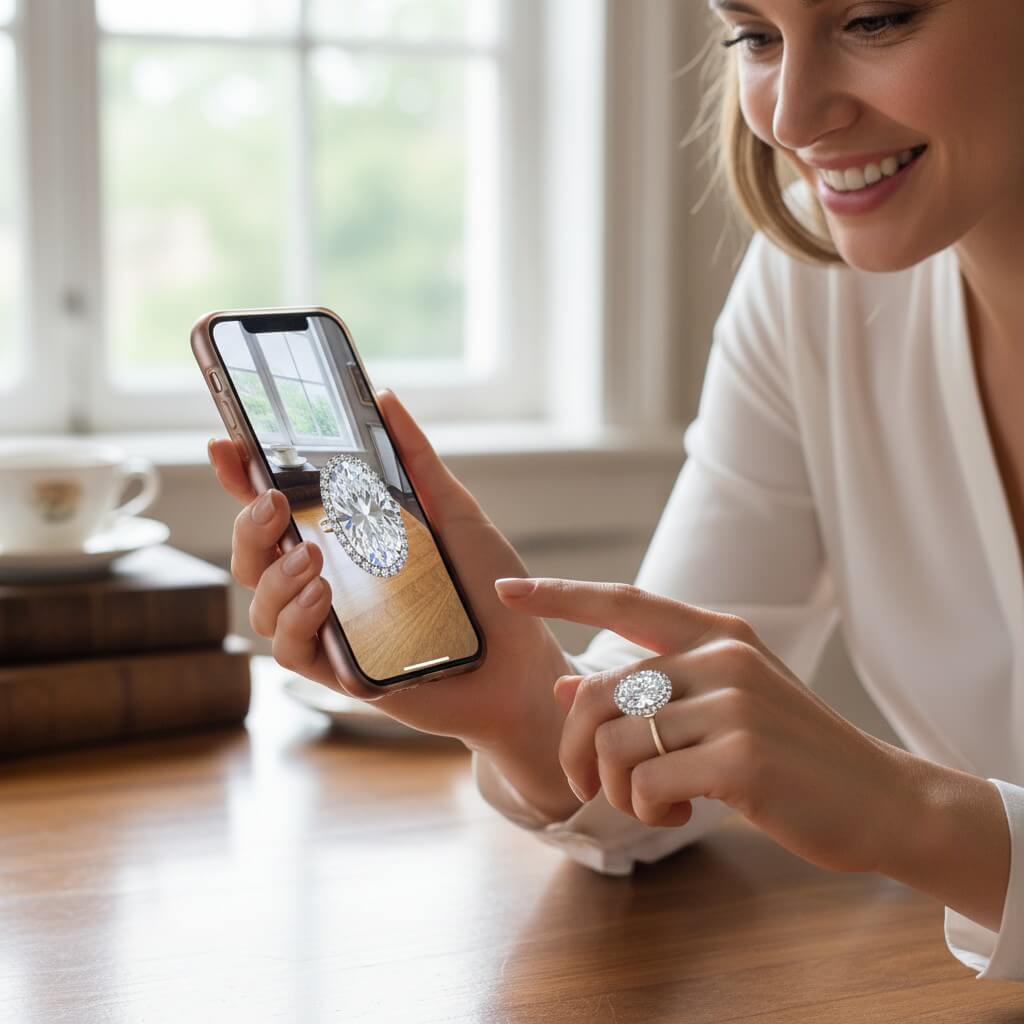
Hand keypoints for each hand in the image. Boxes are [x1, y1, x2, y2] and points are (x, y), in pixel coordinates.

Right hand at [207, 389, 572, 757]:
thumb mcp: (456, 514)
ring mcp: (333, 628)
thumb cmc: (492, 589)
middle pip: (255, 554)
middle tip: (273, 502)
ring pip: (261, 602)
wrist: (524, 663)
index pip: (281, 508)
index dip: (243, 477)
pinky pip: (290, 651)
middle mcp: (331, 582)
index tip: (225, 445)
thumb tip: (383, 399)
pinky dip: (294, 621)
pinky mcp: (342, 673)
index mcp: (349, 541)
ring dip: (274, 575)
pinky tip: (321, 598)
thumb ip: (416, 460)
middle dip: (248, 524)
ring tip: (312, 556)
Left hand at [496, 577, 910, 875]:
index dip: (559, 594)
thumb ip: (653, 688)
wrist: (882, 800)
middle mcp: (721, 658)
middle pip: (598, 694)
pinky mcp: (740, 757)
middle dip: (575, 752)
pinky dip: (645, 812)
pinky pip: (643, 784)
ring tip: (655, 804)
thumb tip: (569, 681)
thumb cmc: (791, 753)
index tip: (506, 591)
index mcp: (716, 635)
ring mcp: (733, 704)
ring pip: (614, 744)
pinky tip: (680, 814)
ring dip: (616, 792)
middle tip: (596, 788)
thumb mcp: (724, 705)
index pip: (624, 600)